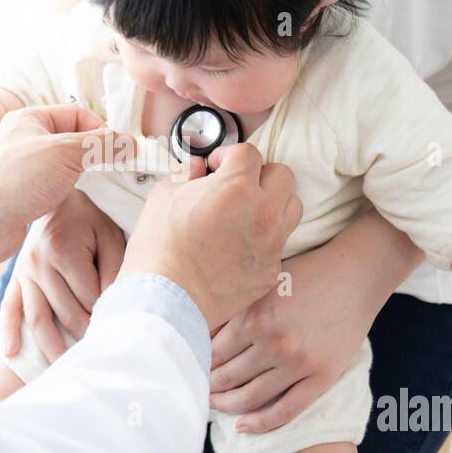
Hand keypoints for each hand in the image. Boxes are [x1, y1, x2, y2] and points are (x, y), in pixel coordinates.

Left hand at [0, 104, 117, 273]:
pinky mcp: (20, 192)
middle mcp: (22, 139)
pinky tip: (72, 200)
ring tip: (94, 183)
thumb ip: (100, 146)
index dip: (100, 129)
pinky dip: (66, 190)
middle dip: (92, 152)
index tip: (119, 148)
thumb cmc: (16, 180)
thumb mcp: (66, 153)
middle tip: (112, 165)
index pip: (76, 114)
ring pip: (61, 163)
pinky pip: (51, 184)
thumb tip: (129, 143)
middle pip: (70, 138)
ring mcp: (21, 167)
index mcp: (28, 119)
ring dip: (80, 172)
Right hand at [0, 190, 126, 360]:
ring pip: (37, 319)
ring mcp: (24, 272)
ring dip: (50, 347)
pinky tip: (10, 353)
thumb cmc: (89, 219)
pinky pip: (9, 308)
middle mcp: (39, 264)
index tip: (118, 327)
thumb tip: (111, 303)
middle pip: (64, 313)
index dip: (105, 314)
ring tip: (62, 370)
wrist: (55, 198)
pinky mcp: (16, 278)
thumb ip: (114, 268)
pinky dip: (8, 332)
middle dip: (83, 336)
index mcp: (64, 251)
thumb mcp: (110, 235)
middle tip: (99, 354)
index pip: (88, 297)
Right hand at [118, 144, 302, 331]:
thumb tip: (196, 168)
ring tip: (248, 213)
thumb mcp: (162, 197)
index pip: (250, 153)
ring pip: (292, 208)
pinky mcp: (270, 271)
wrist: (166, 299)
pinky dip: (264, 240)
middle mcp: (262, 213)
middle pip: (282, 175)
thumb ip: (185, 175)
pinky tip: (239, 246)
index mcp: (236, 188)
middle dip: (258, 175)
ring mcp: (271, 244)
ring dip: (273, 203)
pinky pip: (278, 245)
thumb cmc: (159, 249)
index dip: (229, 156)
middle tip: (236, 185)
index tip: (216, 167)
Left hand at [208, 241, 371, 433]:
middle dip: (207, 387)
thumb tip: (201, 334)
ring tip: (213, 406)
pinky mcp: (321, 377)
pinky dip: (260, 422)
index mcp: (254, 316)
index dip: (196, 364)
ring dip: (226, 405)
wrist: (356, 276)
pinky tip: (242, 426)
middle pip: (227, 377)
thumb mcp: (263, 283)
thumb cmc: (306, 274)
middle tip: (194, 392)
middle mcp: (274, 342)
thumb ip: (236, 309)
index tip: (186, 370)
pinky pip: (286, 410)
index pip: (212, 352)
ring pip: (250, 397)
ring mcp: (298, 363)